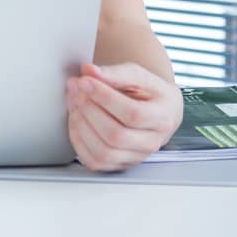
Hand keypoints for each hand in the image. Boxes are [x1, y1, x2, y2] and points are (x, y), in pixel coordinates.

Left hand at [66, 60, 182, 171]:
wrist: (160, 111)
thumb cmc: (150, 92)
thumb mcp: (140, 75)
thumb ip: (116, 73)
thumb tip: (89, 71)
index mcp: (162, 117)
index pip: (133, 114)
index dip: (105, 98)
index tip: (85, 81)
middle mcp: (152, 142)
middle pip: (116, 135)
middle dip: (89, 109)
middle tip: (76, 89)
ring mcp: (136, 157)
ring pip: (104, 152)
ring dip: (81, 125)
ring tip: (74, 102)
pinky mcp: (120, 165)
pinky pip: (95, 162)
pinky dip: (78, 141)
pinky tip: (75, 119)